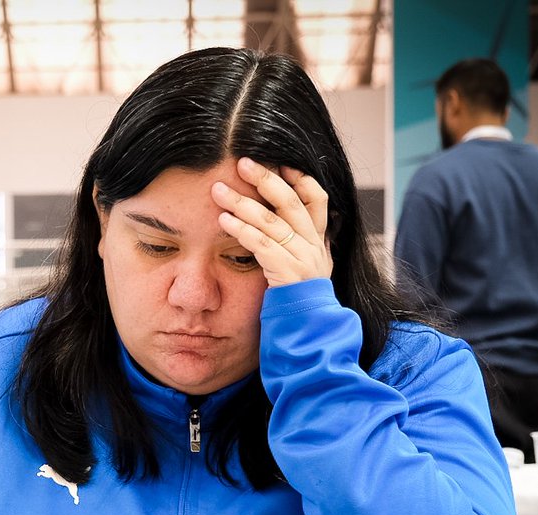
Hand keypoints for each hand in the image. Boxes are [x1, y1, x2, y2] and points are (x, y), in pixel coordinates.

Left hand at [211, 157, 333, 287]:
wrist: (307, 330)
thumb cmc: (296, 298)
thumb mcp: (303, 265)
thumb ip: (295, 242)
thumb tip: (276, 216)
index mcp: (318, 240)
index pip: (316, 198)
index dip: (299, 178)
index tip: (279, 162)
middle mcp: (314, 245)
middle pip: (291, 202)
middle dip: (265, 179)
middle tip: (241, 162)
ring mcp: (303, 259)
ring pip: (272, 221)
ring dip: (243, 203)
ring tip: (219, 190)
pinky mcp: (288, 273)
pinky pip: (262, 245)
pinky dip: (242, 230)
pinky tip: (223, 220)